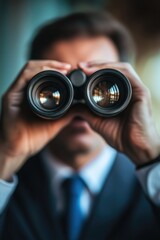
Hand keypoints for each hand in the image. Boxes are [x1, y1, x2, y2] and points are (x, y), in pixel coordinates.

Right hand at [0, 60, 72, 179]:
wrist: (19, 149)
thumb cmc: (34, 137)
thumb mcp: (55, 122)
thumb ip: (67, 113)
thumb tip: (81, 106)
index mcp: (33, 95)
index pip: (43, 74)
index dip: (57, 69)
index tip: (70, 70)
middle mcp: (24, 90)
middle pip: (36, 67)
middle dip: (53, 65)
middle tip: (68, 67)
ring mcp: (16, 92)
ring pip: (29, 69)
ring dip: (46, 66)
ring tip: (61, 70)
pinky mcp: (11, 96)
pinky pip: (22, 78)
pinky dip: (35, 73)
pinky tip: (47, 74)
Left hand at [77, 61, 159, 165]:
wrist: (134, 147)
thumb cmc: (120, 136)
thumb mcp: (96, 121)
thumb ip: (85, 111)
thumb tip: (71, 105)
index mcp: (120, 94)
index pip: (108, 76)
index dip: (93, 70)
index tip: (78, 71)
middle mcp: (129, 89)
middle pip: (114, 68)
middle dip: (95, 64)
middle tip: (80, 66)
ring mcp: (136, 89)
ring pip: (120, 68)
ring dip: (102, 65)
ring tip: (86, 67)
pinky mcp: (141, 92)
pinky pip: (127, 74)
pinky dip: (113, 70)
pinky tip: (98, 72)